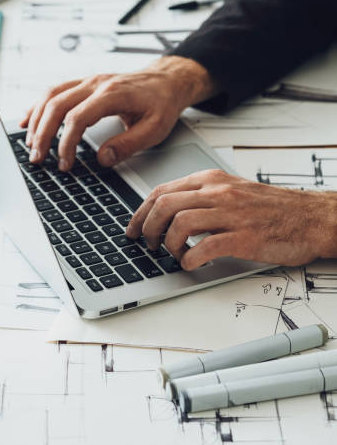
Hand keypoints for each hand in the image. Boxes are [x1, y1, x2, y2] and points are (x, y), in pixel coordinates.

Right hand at [20, 56, 215, 170]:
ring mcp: (88, 81)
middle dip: (43, 134)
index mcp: (112, 94)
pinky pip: (55, 91)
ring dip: (37, 120)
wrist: (167, 81)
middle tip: (37, 158)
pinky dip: (38, 106)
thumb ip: (128, 145)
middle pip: (56, 105)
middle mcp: (96, 83)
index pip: (77, 118)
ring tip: (30, 144)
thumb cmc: (162, 103)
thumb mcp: (154, 129)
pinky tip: (28, 120)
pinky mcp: (85, 83)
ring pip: (51, 96)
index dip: (66, 143)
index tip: (65, 164)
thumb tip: (102, 159)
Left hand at [126, 169, 336, 269]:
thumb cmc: (272, 207)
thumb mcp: (232, 190)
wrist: (310, 217)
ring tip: (173, 255)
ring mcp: (232, 214)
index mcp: (212, 180)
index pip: (162, 190)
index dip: (140, 212)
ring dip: (168, 244)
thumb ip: (202, 197)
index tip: (133, 227)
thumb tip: (168, 212)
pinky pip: (205, 247)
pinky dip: (190, 259)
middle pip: (165, 205)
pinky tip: (192, 264)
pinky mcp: (244, 237)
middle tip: (148, 244)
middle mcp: (219, 193)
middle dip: (147, 228)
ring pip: (180, 223)